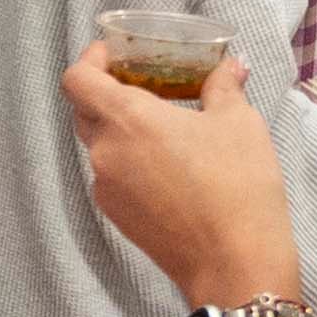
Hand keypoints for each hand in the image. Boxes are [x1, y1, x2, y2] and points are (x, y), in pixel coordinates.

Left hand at [60, 45, 298, 302]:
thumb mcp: (239, 123)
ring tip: (166, 129)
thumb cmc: (237, 185)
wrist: (234, 262)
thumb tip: (231, 67)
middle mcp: (104, 153)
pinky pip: (113, 178)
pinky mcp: (117, 217)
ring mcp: (106, 189)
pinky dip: (131, 163)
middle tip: (146, 86)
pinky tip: (170, 168)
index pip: (77, 79)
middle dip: (108, 94)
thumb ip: (224, 87)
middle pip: (85, 111)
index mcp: (126, 120)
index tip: (114, 55)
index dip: (90, 61)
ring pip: (101, 147)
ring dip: (123, 132)